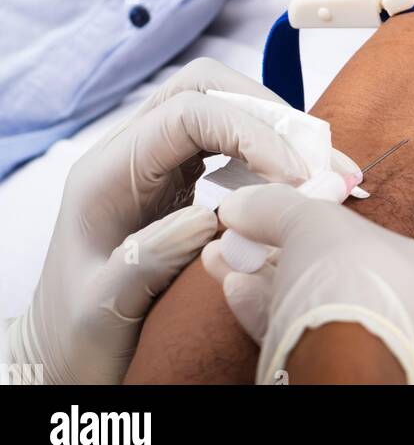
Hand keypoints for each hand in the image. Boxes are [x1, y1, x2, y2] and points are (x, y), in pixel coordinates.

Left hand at [5, 59, 309, 384]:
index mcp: (106, 173)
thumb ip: (148, 259)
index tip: (293, 177)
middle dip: (269, 114)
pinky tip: (297, 183)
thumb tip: (210, 216)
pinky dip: (268, 153)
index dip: (249, 132)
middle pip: (205, 89)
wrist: (59, 356)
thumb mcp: (102, 309)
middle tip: (318, 163)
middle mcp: (130, 153)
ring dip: (275, 130)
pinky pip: (226, 141)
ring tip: (324, 171)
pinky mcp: (176, 178)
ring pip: (220, 106)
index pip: (186, 113)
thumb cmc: (74, 337)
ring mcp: (154, 161)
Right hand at [202, 183, 413, 384]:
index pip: (396, 240)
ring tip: (230, 259)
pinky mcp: (360, 384)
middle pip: (352, 277)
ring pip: (329, 313)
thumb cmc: (359, 285)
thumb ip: (280, 207)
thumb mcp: (316, 222)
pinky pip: (315, 344)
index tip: (296, 216)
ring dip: (271, 283)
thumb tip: (244, 203)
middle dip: (291, 254)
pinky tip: (238, 292)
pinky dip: (274, 318)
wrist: (344, 366)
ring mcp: (400, 360)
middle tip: (255, 237)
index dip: (337, 224)